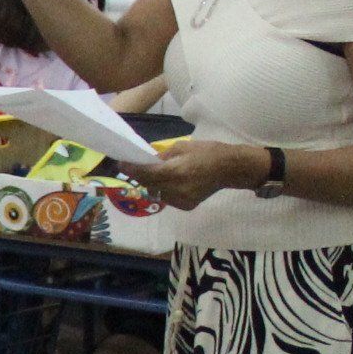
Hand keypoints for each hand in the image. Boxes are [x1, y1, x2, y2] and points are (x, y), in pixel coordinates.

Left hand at [118, 137, 262, 209]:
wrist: (231, 168)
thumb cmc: (207, 152)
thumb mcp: (182, 147)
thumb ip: (162, 156)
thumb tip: (146, 160)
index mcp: (174, 172)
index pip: (144, 174)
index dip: (130, 169)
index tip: (121, 163)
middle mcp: (175, 189)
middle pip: (148, 184)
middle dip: (142, 175)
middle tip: (140, 166)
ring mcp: (181, 200)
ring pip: (156, 193)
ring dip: (154, 183)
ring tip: (163, 174)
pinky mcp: (186, 206)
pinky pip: (167, 198)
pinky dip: (166, 190)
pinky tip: (175, 183)